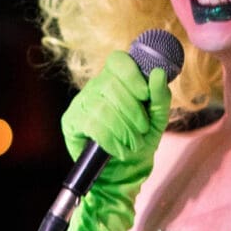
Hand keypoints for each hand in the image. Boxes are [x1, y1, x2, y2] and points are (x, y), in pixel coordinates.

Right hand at [61, 51, 171, 189]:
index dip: (132, 76)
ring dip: (124, 129)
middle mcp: (96, 86)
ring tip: (133, 143)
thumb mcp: (157, 120)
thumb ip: (160, 97)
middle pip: (112, 85)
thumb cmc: (140, 139)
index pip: (118, 61)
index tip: (145, 94)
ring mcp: (81, 102)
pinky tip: (119, 149)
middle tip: (142, 129)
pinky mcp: (70, 121)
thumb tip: (159, 74)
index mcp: (117, 79)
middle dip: (133, 111)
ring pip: (103, 107)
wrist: (125, 169)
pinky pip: (92, 125)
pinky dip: (111, 140)